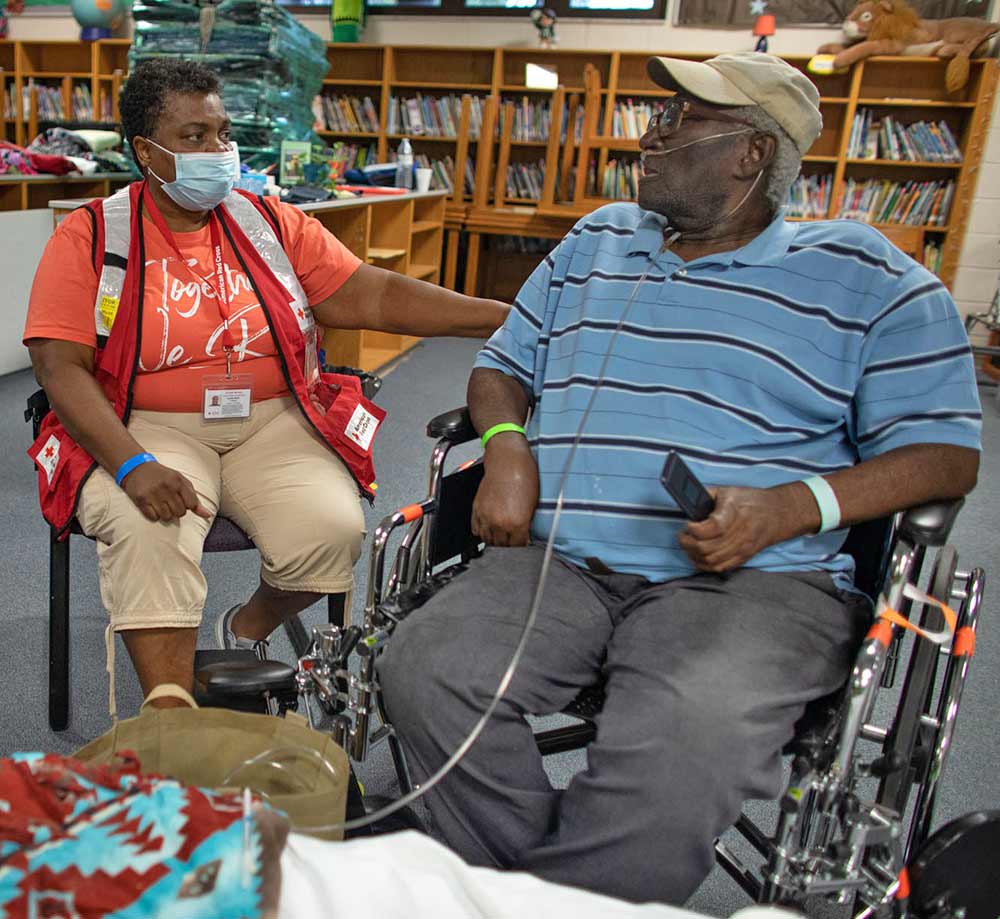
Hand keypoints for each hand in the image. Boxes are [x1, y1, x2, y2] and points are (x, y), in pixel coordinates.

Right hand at [122, 462, 212, 522]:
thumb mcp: (181, 482)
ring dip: (165, 514)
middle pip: (180, 513)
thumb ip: (194, 498)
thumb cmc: (163, 476)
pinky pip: (153, 517)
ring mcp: (153, 493)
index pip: (191, 504)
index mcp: (178, 481)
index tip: (182, 501)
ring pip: (167, 517)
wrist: (137, 467)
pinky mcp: (141, 500)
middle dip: (176, 510)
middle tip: (169, 502)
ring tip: (161, 504)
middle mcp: (166, 487)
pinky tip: (152, 506)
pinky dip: (154, 515)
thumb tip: (208, 515)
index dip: (188, 506)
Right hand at [471, 441, 538, 546]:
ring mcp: (486, 517)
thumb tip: (524, 535)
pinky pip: (476, 529)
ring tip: (501, 535)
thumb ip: (526, 523)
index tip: (523, 543)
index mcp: (517, 522)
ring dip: (494, 540)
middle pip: (503, 546)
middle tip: (512, 539)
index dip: (522, 546)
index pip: (519, 546)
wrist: (507, 459)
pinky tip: (489, 528)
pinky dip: (482, 531)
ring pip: (488, 540)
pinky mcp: (477, 509)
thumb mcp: (533, 503)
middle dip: (509, 544)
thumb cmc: (524, 475)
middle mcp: (500, 522)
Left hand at [676, 485, 794, 573]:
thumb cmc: (750, 500)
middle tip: (682, 536)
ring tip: (688, 546)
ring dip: (693, 555)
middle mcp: (739, 533)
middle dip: (687, 543)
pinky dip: (704, 565)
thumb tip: (686, 504)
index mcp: (734, 513)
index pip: (711, 528)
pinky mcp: (743, 557)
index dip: (694, 529)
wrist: (778, 513)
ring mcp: (742, 548)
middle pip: (707, 548)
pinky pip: (720, 568)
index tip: (688, 524)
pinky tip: (698, 556)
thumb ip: (706, 496)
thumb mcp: (727, 491)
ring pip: (711, 561)